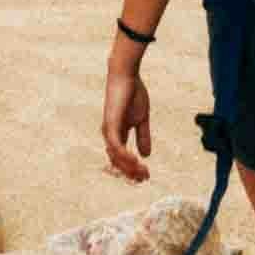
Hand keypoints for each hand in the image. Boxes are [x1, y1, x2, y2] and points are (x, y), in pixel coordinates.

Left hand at [100, 37, 153, 181]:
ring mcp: (108, 131)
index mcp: (117, 134)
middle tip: (144, 179)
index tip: (146, 176)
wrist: (126, 75)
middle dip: (130, 172)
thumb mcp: (141, 119)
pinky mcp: (110, 125)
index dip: (133, 169)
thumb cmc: (133, 93)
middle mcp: (110, 135)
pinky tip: (136, 161)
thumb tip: (146, 155)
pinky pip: (116, 146)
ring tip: (143, 172)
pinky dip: (125, 156)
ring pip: (116, 157)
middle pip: (117, 161)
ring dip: (129, 167)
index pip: (122, 158)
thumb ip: (143, 136)